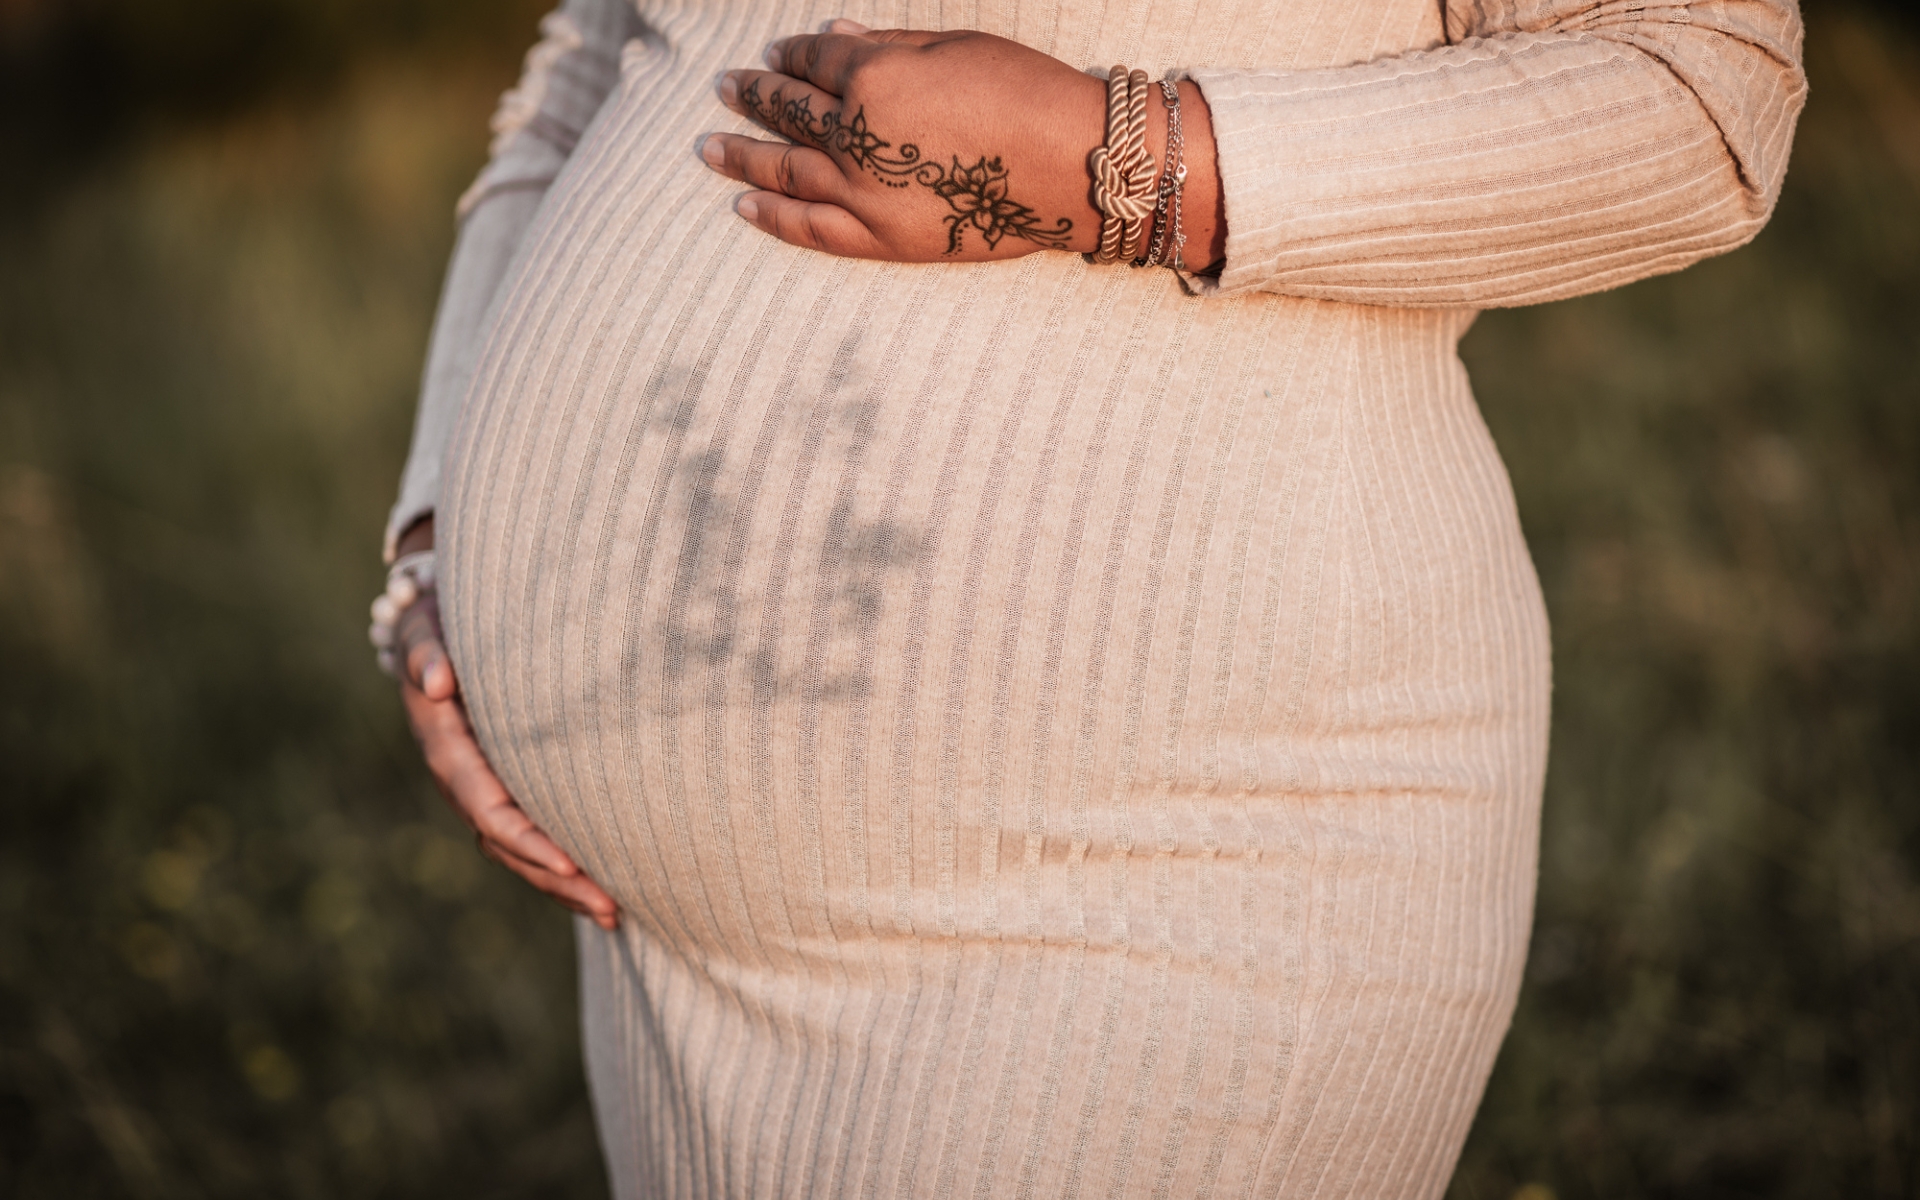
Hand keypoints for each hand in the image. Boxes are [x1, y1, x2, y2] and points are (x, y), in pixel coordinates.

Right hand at [392, 518, 618, 930]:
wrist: (441, 626)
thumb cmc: (443, 621)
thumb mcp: (428, 626)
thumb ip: (427, 649)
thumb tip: (436, 682)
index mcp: (445, 745)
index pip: (484, 805)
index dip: (523, 838)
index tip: (567, 861)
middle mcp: (462, 778)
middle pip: (506, 843)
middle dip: (554, 878)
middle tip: (610, 907)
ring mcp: (483, 788)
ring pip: (519, 851)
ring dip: (563, 885)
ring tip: (615, 913)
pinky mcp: (505, 787)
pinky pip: (531, 837)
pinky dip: (563, 865)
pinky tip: (606, 887)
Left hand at [701, 21, 1224, 265]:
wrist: (1073, 167)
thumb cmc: (1025, 92)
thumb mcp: (954, 47)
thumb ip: (886, 44)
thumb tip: (831, 35)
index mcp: (873, 76)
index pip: (815, 59)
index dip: (791, 52)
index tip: (774, 51)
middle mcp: (856, 135)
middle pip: (788, 111)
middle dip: (752, 94)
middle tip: (724, 86)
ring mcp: (864, 192)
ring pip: (783, 169)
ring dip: (740, 153)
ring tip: (707, 144)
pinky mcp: (882, 238)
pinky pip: (810, 228)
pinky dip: (772, 215)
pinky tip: (742, 202)